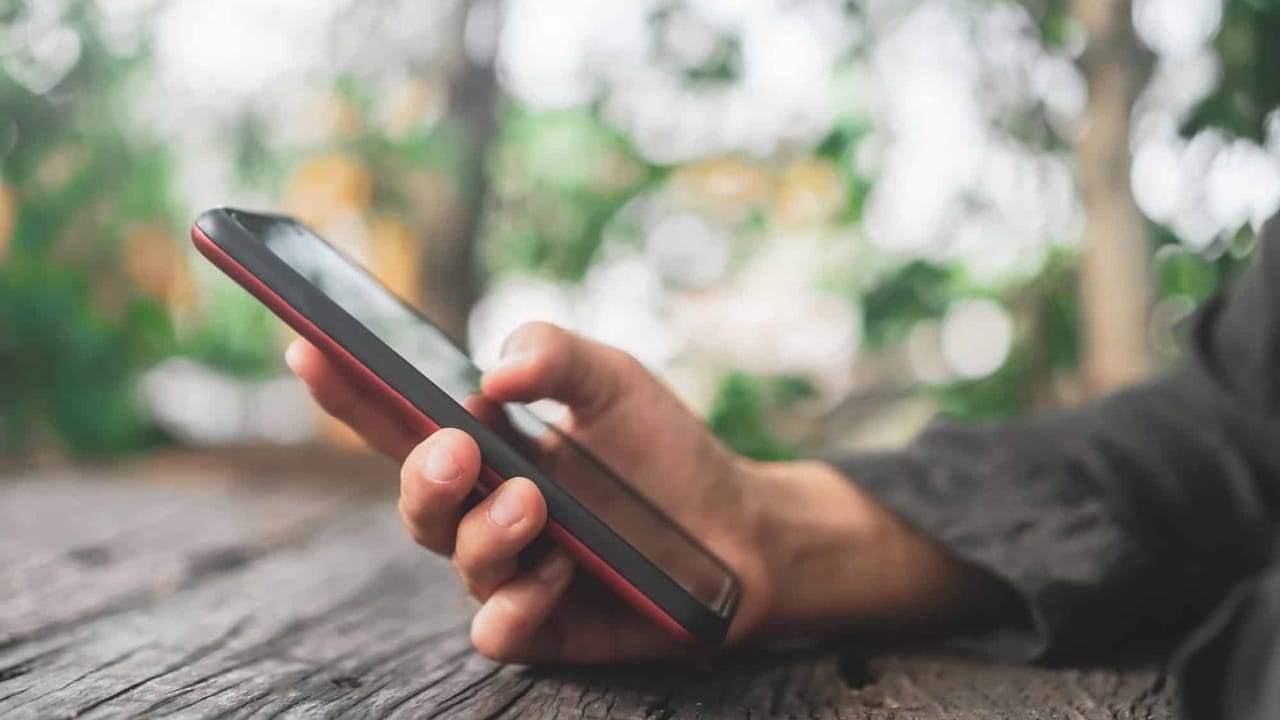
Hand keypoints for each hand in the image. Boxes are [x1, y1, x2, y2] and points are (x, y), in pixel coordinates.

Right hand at [287, 322, 999, 662]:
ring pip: (454, 558)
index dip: (347, 388)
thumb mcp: (614, 380)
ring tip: (535, 501)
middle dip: (422, 473)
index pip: (398, 418)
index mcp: (487, 447)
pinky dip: (518, 601)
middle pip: (414, 497)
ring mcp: (511, 570)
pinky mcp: (545, 625)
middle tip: (458, 447)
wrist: (739, 528)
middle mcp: (484, 509)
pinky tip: (561, 573)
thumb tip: (488, 375)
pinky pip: (499, 628)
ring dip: (485, 528)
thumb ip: (553, 353)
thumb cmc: (665, 452)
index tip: (308, 343)